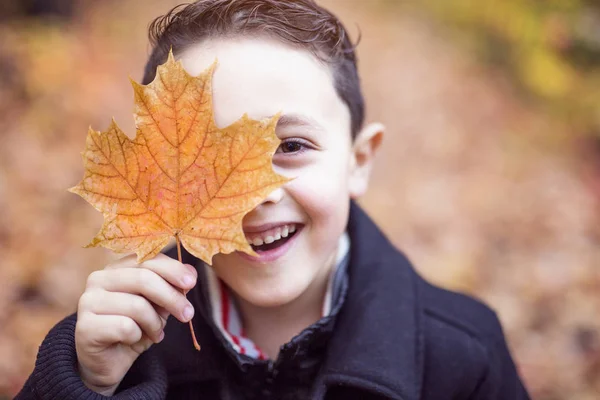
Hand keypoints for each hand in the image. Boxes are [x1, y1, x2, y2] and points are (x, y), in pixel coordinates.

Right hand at [75, 254, 196, 394]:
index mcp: (117, 268)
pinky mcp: (84, 326)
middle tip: (187, 314)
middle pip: (144, 279)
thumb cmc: (135, 327)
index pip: (148, 258)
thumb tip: (191, 274)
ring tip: (156, 333)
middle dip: (171, 297)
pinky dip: (138, 336)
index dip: (173, 269)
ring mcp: (88, 301)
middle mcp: (98, 279)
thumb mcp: (158, 305)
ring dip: (155, 323)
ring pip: (137, 305)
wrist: (108, 362)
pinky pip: (125, 327)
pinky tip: (134, 340)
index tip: (191, 283)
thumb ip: (171, 288)